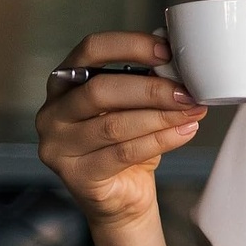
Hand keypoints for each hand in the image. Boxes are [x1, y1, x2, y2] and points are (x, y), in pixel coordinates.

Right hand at [36, 31, 206, 227]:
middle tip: (186, 93)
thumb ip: (145, 82)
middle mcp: (53, 112)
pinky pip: (123, 153)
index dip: (130, 46)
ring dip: (160, 116)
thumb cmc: (127, 146)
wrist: (123, 198)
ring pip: (114, 125)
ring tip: (192, 112)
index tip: (166, 52)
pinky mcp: (77, 176)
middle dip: (151, 90)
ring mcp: (59, 146)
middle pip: (101, 90)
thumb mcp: (134, 107)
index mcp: (64, 82)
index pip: (91, 50)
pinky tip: (183, 132)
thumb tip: (180, 65)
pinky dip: (159, 140)